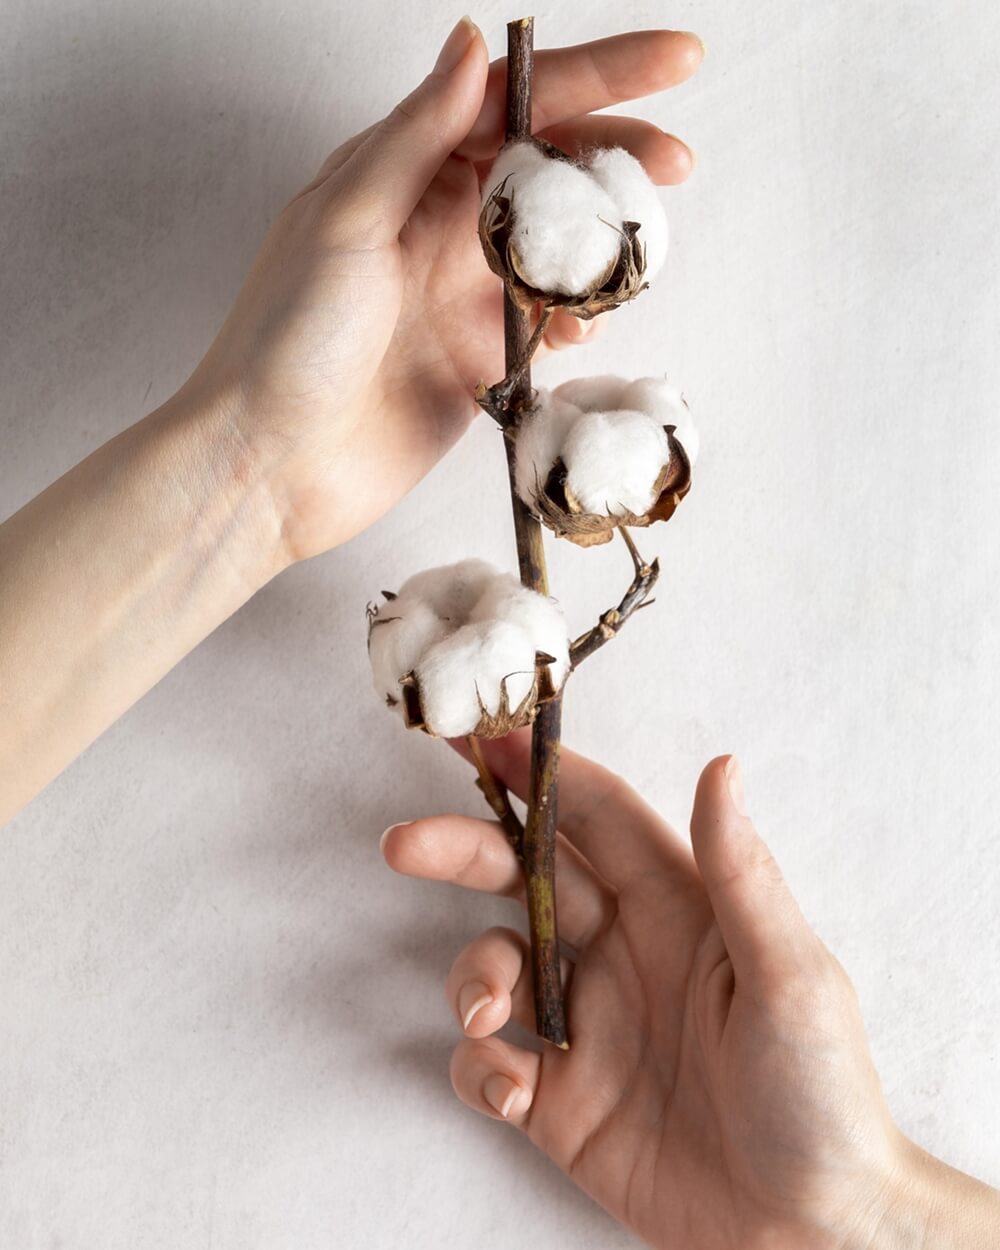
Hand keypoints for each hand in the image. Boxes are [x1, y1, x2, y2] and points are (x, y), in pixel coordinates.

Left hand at [178, 20, 702, 559]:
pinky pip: (547, 324)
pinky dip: (576, 319)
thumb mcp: (346, 221)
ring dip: (601, 240)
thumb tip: (473, 44)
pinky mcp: (476, 360)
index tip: (673, 63)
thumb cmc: (287, 341)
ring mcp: (459, 294)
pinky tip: (583, 329)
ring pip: (556, 244)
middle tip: (676, 162)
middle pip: (546, 166)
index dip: (596, 75)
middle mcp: (436, 225)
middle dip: (616, 153)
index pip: (512, 101)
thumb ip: (415, 137)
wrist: (273, 465)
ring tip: (636, 248)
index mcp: (402, 174)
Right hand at [381, 734, 999, 1247]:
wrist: (808, 1232)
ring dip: (471, 976)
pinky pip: (487, 1064)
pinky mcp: (558, 1100)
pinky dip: (479, 1069)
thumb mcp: (788, 976)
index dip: (544, 777)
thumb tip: (721, 766)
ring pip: (494, 965)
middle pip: (525, 878)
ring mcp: (584, 1026)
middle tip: (408, 843)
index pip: (597, 820)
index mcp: (676, 909)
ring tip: (483, 1014)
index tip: (487, 740)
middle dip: (465, 852)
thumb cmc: (820, 1093)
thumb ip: (741, 873)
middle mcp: (621, 954)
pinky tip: (513, 1091)